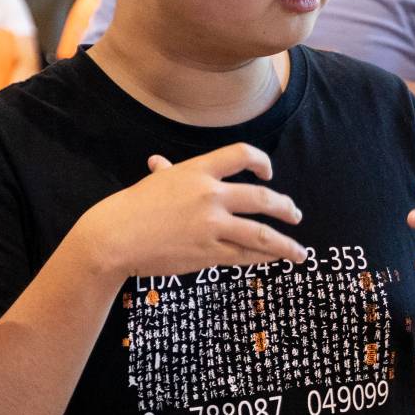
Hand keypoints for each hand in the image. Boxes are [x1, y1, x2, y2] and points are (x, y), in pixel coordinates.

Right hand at [63, 143, 306, 280]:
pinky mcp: (209, 252)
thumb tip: (160, 163)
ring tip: (299, 251)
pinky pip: (245, 255)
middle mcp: (210, 195)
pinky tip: (274, 260)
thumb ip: (166, 173)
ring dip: (286, 243)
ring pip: (262, 234)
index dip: (262, 162)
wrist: (114, 238)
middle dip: (285, 208)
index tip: (268, 174)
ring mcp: (212, 225)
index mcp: (198, 170)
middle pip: (263, 199)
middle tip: (295, 215)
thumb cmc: (130, 209)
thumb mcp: (153, 184)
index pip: (242, 155)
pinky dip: (264, 258)